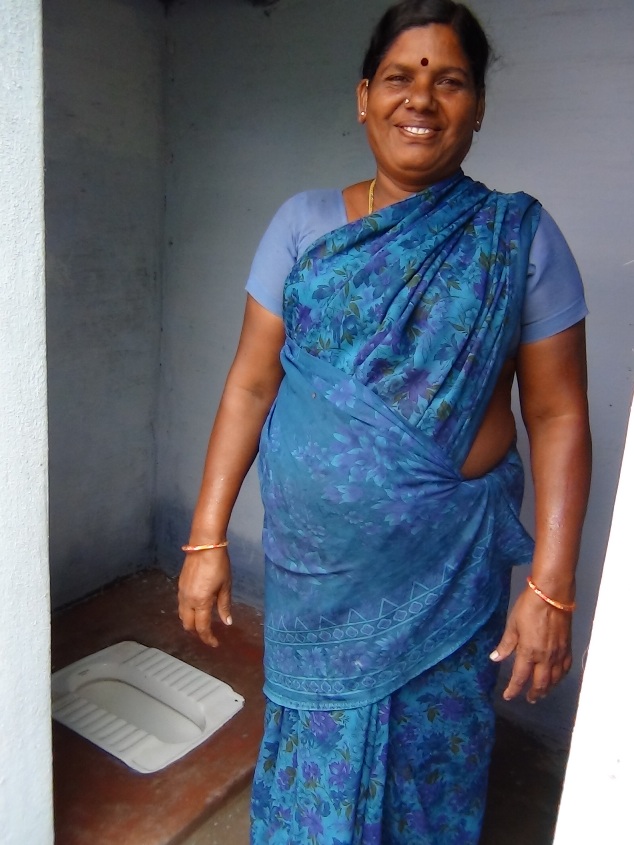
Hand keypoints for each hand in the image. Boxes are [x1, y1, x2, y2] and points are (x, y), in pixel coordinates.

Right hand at [178, 549, 232, 647]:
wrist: (204, 546)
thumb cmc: (219, 565)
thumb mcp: (225, 586)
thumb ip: (224, 606)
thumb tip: (227, 622)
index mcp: (200, 602)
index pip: (202, 627)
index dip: (208, 638)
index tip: (215, 643)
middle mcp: (187, 600)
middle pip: (188, 624)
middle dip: (197, 632)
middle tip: (208, 634)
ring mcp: (181, 592)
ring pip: (182, 615)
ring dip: (190, 622)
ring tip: (202, 622)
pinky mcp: (180, 585)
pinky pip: (181, 605)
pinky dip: (187, 612)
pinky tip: (196, 608)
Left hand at [489, 587, 572, 702]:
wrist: (552, 596)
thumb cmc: (528, 608)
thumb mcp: (512, 624)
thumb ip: (505, 644)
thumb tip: (494, 658)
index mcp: (528, 652)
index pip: (520, 677)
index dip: (513, 689)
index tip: (508, 696)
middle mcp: (545, 658)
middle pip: (540, 683)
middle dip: (533, 694)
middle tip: (528, 699)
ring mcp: (558, 654)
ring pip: (554, 679)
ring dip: (547, 689)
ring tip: (541, 693)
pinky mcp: (567, 648)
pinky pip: (565, 669)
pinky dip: (560, 678)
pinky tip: (556, 679)